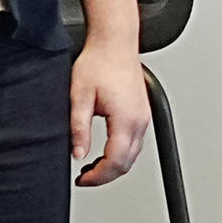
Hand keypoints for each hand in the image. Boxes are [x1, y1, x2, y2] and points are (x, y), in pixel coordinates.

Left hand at [71, 37, 152, 187]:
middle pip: (127, 163)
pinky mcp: (142, 113)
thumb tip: (78, 153)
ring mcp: (143, 117)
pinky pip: (135, 142)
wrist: (114, 43)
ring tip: (92, 166)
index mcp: (126, 119)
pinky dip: (121, 153)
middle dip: (106, 175)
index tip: (82, 179)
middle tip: (84, 177)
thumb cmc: (99, 63)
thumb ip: (79, 129)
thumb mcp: (79, 97)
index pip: (115, 161)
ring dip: (114, 165)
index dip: (98, 176)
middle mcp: (140, 120)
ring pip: (133, 155)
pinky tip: (105, 151)